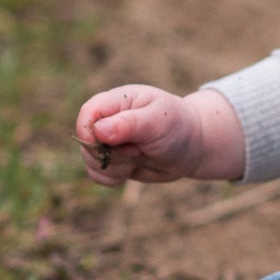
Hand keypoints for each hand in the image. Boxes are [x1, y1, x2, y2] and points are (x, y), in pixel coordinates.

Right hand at [74, 85, 245, 187]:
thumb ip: (129, 124)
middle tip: (137, 150)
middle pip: (85, 141)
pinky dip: (113, 178)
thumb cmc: (178, 126)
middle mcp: (109, 120)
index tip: (108, 144)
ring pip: (89, 161)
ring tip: (138, 157)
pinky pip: (98, 175)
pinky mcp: (112, 161)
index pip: (88, 113)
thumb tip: (99, 131)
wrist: (193, 147)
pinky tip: (132, 170)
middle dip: (109, 153)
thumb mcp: (159, 121)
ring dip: (113, 167)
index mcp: (118, 101)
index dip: (90, 131)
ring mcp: (109, 142)